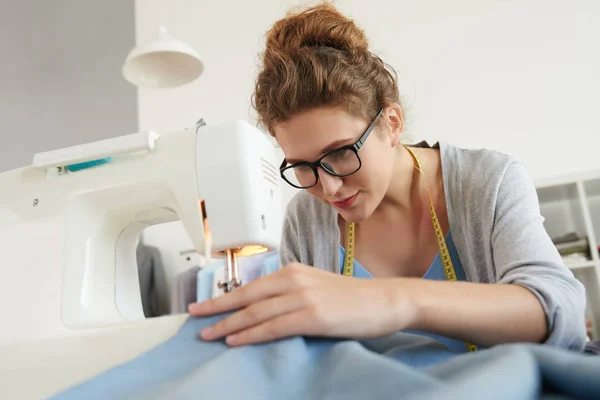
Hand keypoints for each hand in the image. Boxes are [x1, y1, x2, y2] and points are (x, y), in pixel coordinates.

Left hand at [188, 263, 417, 345]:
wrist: (386, 300)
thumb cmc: (353, 298)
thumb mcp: (317, 287)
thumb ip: (291, 293)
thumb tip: (266, 309)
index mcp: (293, 271)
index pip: (251, 286)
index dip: (224, 297)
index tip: (203, 305)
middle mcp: (294, 280)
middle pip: (247, 297)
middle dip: (216, 308)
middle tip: (192, 317)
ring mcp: (303, 297)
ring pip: (256, 313)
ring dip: (227, 324)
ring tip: (206, 334)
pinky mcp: (313, 316)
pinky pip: (274, 327)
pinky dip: (251, 334)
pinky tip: (234, 340)